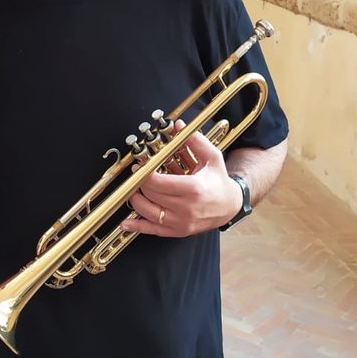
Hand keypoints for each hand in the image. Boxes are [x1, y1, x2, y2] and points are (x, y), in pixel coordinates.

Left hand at [121, 131, 242, 237]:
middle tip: (137, 176)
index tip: (140, 166)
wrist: (230, 206)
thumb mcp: (212, 158)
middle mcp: (186, 208)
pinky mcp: (178, 231)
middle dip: (140, 184)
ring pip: (147, 212)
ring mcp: (181, 222)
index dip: (144, 174)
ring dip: (136, 200)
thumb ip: (195, 141)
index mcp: (193, 189)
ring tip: (134, 190)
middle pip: (150, 195)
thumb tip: (179, 125)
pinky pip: (153, 230)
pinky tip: (125, 223)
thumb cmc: (219, 181)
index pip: (157, 182)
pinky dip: (137, 226)